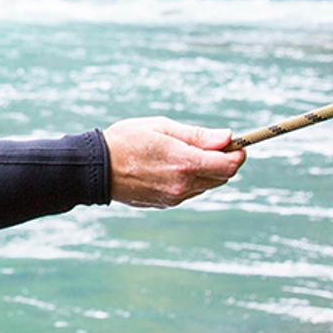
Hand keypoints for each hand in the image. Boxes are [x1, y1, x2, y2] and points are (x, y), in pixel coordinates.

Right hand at [103, 118, 244, 206]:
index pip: (229, 164)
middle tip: (209, 145)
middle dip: (223, 160)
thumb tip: (227, 137)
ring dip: (207, 170)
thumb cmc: (126, 141)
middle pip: (223, 176)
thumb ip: (197, 135)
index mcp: (184, 163)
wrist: (95, 169)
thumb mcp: (161, 128)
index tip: (234, 142)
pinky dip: (191, 180)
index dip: (238, 152)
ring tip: (185, 154)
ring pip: (207, 185)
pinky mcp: (165, 204)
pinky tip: (171, 167)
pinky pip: (190, 192)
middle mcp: (183, 185)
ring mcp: (174, 197)